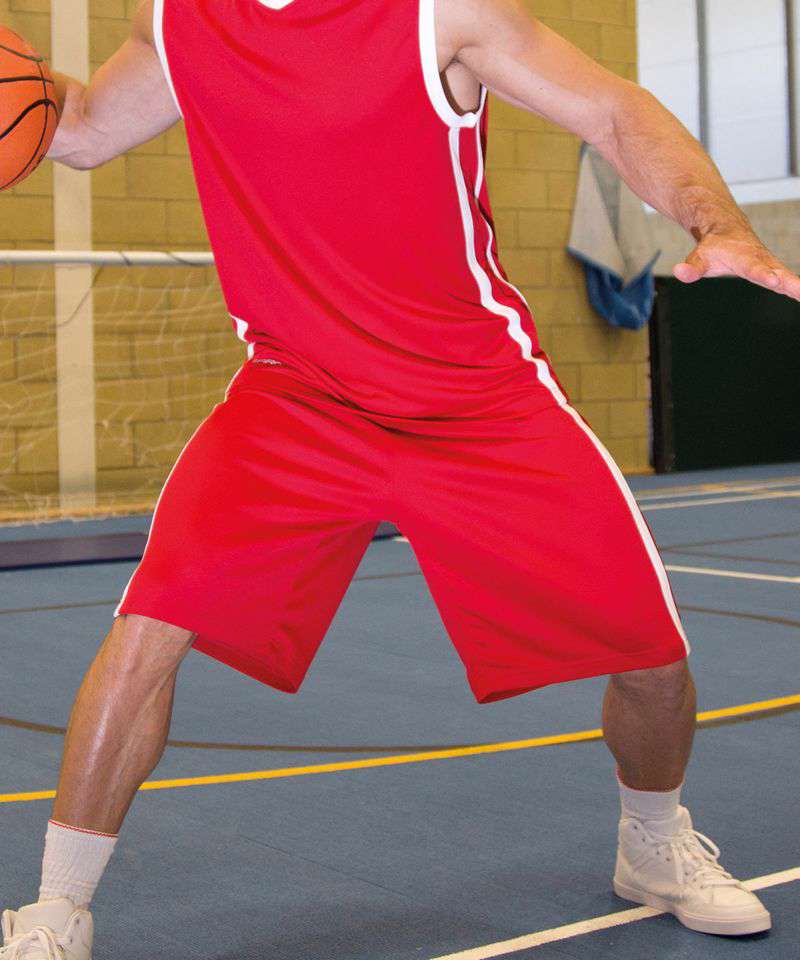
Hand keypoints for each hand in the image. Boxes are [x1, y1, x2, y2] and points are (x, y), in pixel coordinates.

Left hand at [674, 229, 799, 300]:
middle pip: (778, 273)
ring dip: (798, 287)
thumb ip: (692, 267)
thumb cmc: (713, 245)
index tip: (773, 281)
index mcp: (743, 257)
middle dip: (791, 282)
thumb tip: (679, 272)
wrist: (726, 226)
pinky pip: (787, 282)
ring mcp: (769, 265)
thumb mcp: (700, 256)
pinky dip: (797, 289)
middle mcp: (761, 260)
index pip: (753, 268)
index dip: (763, 274)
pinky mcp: (773, 270)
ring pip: (786, 276)